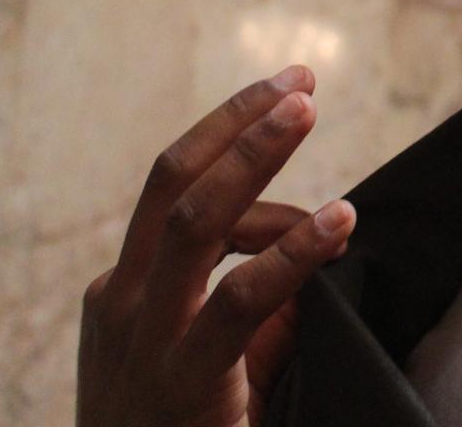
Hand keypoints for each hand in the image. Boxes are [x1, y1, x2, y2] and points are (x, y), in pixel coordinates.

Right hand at [78, 68, 356, 426]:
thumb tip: (322, 241)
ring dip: (253, 156)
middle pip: (173, 183)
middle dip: (236, 124)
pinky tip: (338, 219)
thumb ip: (258, 298)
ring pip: (195, 222)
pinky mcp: (181, 380)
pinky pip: (239, 299)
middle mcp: (123, 302)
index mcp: (125, 290)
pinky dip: (293, 251)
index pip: (177, 191)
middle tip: (299, 81)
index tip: (289, 92)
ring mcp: (144, 340)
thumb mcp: (212, 353)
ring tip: (308, 109)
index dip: (234, 138)